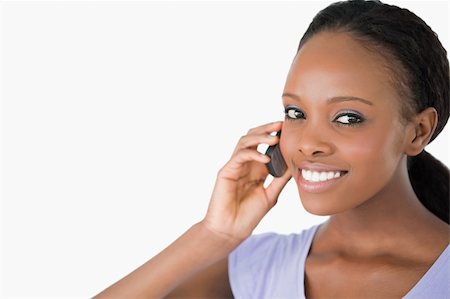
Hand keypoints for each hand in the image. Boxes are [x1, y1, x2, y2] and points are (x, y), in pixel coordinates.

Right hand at [201, 121, 291, 245]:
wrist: (231, 231)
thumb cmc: (248, 216)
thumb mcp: (270, 195)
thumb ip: (280, 180)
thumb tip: (295, 166)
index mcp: (255, 169)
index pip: (264, 145)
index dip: (275, 135)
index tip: (290, 130)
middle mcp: (244, 164)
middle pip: (253, 137)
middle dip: (266, 129)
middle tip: (281, 124)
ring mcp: (234, 166)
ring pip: (244, 141)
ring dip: (260, 136)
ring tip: (275, 137)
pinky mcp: (226, 171)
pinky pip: (239, 156)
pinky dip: (253, 154)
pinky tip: (265, 158)